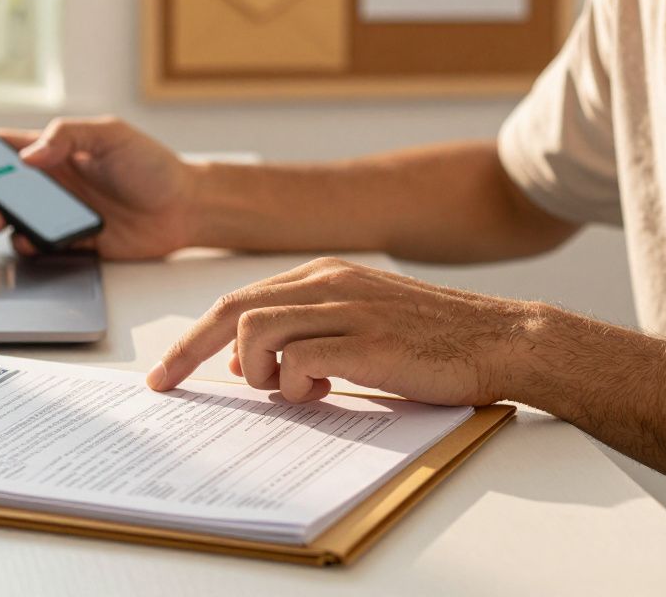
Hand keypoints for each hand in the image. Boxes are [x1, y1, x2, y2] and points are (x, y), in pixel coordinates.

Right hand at [0, 117, 196, 259]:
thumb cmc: (151, 164)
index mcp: (56, 151)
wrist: (186, 207)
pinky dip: (27, 245)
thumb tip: (26, 157)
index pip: (5, 148)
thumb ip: (66, 137)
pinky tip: (29, 240)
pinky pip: (39, 246)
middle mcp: (53, 182)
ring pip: (14, 218)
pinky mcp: (74, 242)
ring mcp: (61, 214)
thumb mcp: (109, 135)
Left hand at [146, 258, 534, 405]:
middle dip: (187, 350)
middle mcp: (328, 283)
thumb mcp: (357, 323)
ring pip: (254, 330)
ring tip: (283, 390)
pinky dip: (292, 383)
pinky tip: (320, 391)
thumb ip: (303, 332)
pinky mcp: (365, 341)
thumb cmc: (430, 339)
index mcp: (322, 275)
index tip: (168, 370)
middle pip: (231, 309)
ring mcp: (346, 308)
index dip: (194, 336)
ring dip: (254, 370)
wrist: (500, 339)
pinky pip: (295, 359)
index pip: (238, 300)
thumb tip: (244, 359)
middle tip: (165, 384)